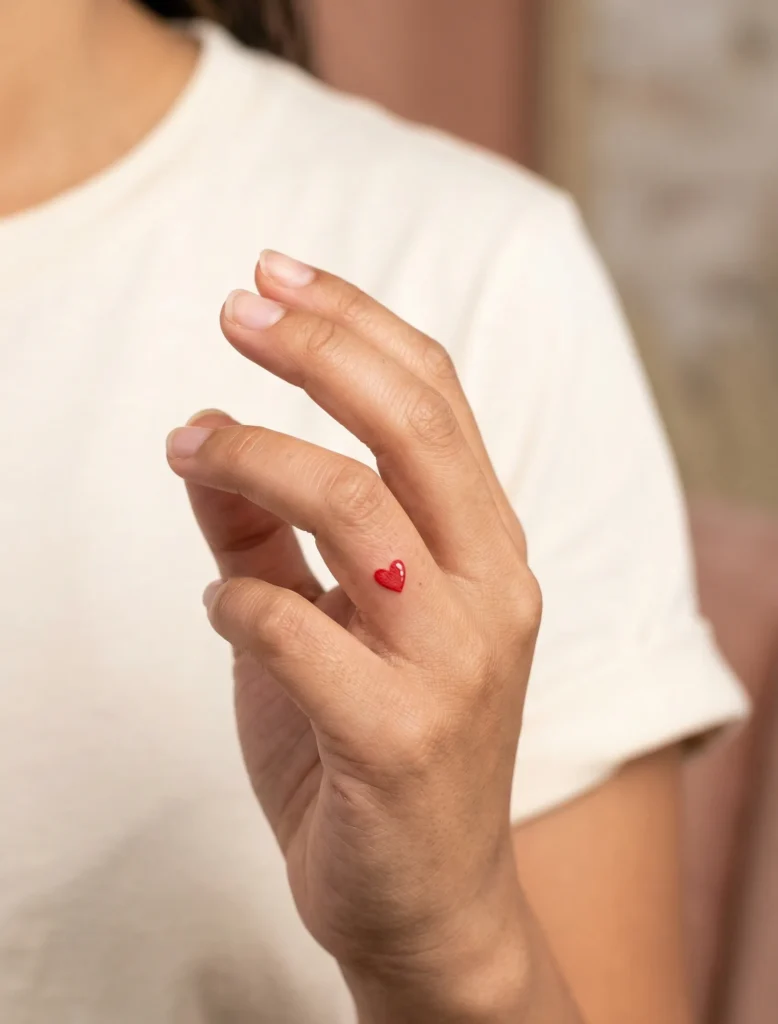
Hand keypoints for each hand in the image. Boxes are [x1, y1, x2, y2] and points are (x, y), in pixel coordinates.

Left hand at [166, 251, 542, 1021]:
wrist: (430, 901)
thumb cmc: (380, 743)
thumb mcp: (335, 618)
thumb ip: (272, 529)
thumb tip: (204, 438)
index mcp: (490, 550)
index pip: (437, 398)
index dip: (357, 322)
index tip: (275, 276)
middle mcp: (494, 592)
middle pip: (413, 426)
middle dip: (318, 349)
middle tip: (235, 307)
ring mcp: (456, 664)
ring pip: (356, 507)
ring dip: (252, 458)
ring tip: (186, 443)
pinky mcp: (398, 738)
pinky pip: (293, 628)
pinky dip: (234, 601)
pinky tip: (218, 612)